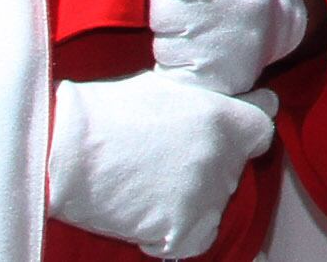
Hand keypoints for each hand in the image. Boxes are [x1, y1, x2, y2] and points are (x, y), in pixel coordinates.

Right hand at [46, 69, 279, 258]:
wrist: (66, 150)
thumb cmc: (109, 113)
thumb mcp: (171, 88)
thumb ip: (215, 100)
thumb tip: (258, 100)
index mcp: (227, 118)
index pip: (261, 131)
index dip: (240, 135)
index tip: (218, 138)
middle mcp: (225, 157)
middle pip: (233, 170)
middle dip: (207, 168)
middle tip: (164, 163)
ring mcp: (205, 195)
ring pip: (214, 204)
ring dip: (190, 201)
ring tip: (148, 186)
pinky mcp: (182, 228)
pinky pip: (194, 238)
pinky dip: (175, 234)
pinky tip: (147, 214)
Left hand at [144, 0, 313, 94]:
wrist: (272, 26)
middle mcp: (239, 3)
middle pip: (163, 4)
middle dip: (168, 1)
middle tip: (193, 1)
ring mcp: (228, 43)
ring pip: (163, 34)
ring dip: (171, 29)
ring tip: (197, 23)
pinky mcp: (217, 76)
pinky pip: (169, 61)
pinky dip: (175, 55)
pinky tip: (197, 46)